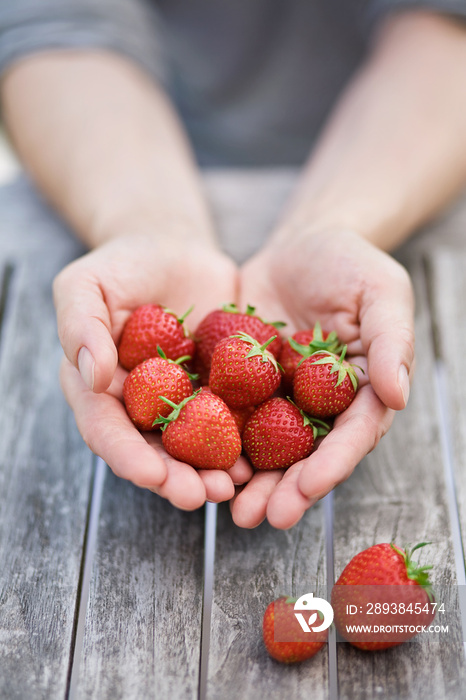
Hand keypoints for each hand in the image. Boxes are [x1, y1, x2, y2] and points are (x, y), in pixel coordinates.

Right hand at [54, 231, 252, 508]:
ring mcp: (180, 401)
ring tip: (232, 487)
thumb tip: (91, 376)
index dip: (128, 456)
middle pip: (152, 451)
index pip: (107, 429)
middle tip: (200, 496)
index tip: (154, 475)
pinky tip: (259, 458)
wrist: (174, 250)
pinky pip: (231, 421)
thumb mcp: (86, 284)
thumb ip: (80, 326)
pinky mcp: (217, 391)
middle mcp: (138, 404)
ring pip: (192, 447)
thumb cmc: (123, 265)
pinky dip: (243, 443)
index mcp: (98, 387)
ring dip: (210, 472)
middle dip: (175, 479)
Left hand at [232, 229, 414, 528]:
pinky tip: (196, 462)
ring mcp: (280, 397)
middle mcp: (320, 404)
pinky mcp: (243, 383)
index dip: (333, 463)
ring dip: (250, 480)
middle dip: (286, 489)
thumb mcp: (380, 291)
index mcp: (360, 390)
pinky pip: (229, 414)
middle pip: (306, 454)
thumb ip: (391, 341)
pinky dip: (214, 439)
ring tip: (229, 509)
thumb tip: (398, 395)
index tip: (309, 486)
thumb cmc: (350, 264)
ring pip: (266, 447)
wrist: (299, 246)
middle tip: (261, 517)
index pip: (352, 434)